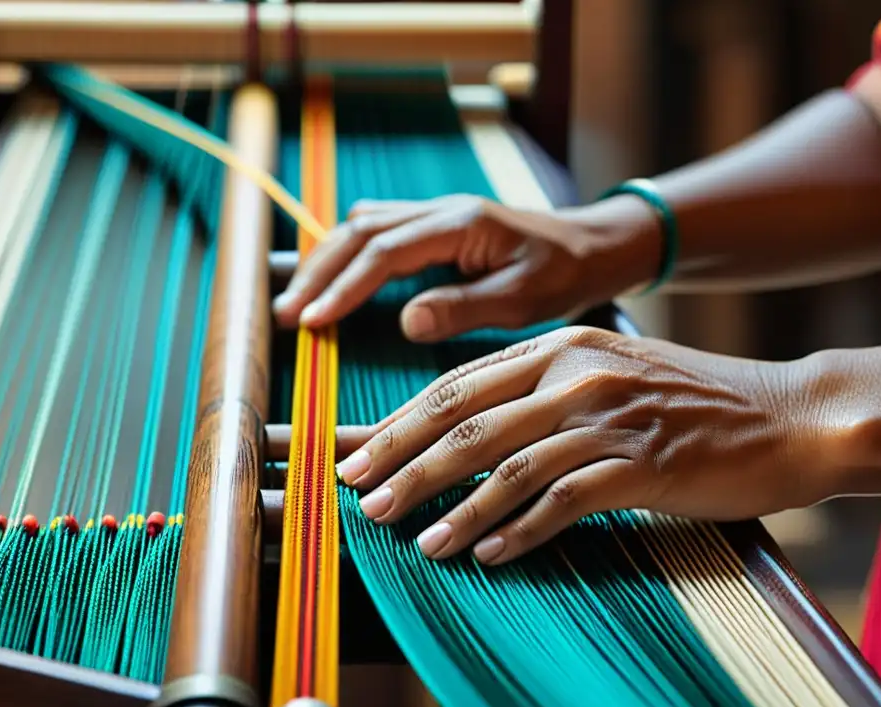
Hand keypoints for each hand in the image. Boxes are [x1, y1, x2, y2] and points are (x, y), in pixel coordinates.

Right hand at [273, 194, 660, 341]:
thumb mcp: (522, 300)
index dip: (342, 287)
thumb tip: (405, 321)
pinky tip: (336, 275)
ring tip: (299, 298)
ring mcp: (437, 214)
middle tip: (287, 313)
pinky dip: (349, 252)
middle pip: (360, 231)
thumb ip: (463, 308)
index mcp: (460, 225)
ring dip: (327, 259)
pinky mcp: (438, 226)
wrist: (594, 245)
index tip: (312, 321)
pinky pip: (380, 229)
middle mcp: (441, 211)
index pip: (384, 253)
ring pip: (364, 225)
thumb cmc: (565, 274)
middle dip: (319, 272)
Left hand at [335, 327, 827, 564]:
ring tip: (420, 542)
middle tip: (362, 499)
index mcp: (560, 346)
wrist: (785, 415)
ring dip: (457, 508)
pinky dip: (521, 530)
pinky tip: (491, 554)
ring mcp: (610, 416)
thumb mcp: (608, 373)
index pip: (458, 386)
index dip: (399, 423)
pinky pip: (565, 501)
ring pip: (509, 465)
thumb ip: (540, 390)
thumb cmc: (688, 400)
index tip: (355, 455)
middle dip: (405, 463)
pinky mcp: (644, 462)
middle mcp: (577, 372)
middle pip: (468, 422)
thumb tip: (464, 433)